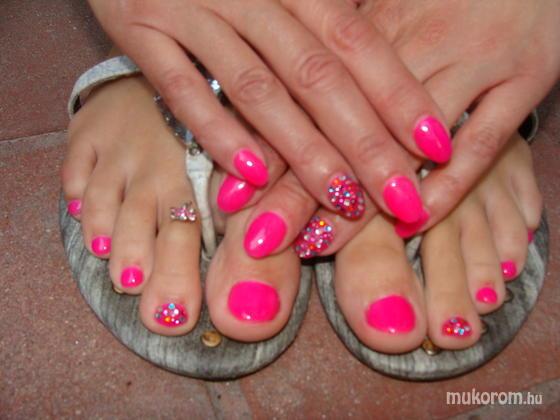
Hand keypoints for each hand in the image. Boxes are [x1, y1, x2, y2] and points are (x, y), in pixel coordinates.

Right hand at [87, 0, 449, 223]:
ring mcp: (191, 10)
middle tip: (402, 196)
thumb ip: (316, 20)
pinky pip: (183, 90)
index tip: (436, 145)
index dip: (398, 94)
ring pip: (258, 89)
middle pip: (317, 74)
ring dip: (302, 150)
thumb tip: (374, 78)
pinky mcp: (140, 31)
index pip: (356, 41)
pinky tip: (252, 178)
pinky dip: (218, 133)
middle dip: (364, 141)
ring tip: (341, 199)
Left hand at [225, 0, 559, 258]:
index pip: (308, 93)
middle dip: (298, 187)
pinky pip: (484, 145)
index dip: (267, 147)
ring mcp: (474, 59)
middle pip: (346, 124)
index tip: (233, 195)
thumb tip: (274, 94)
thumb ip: (336, 50)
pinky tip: (411, 223)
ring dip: (358, 197)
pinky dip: (448, 189)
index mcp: (372, 21)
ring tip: (316, 243)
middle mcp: (418, 39)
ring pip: (405, 143)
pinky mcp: (526, 79)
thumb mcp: (384, 6)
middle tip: (260, 236)